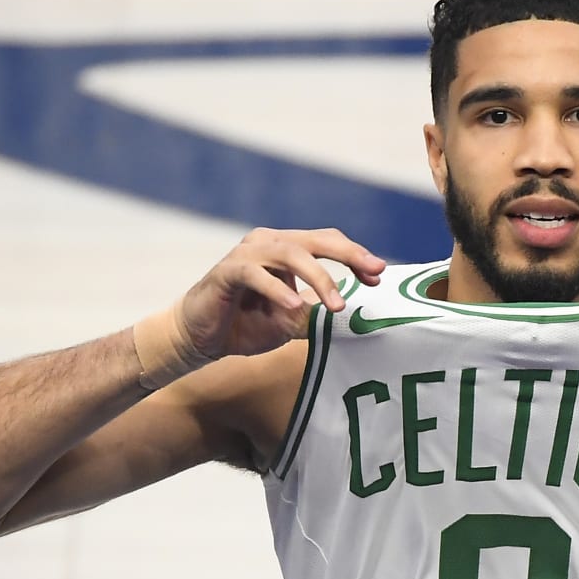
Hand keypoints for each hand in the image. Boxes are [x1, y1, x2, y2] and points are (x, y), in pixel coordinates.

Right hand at [183, 228, 384, 359]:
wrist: (200, 337)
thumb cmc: (245, 325)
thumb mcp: (290, 322)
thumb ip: (315, 313)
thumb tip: (350, 316)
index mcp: (286, 249)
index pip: (327, 243)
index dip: (355, 256)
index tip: (378, 276)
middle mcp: (268, 243)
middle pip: (315, 240)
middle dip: (348, 255)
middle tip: (373, 272)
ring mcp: (247, 254)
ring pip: (290, 253)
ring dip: (318, 277)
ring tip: (336, 305)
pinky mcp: (227, 271)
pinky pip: (255, 274)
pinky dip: (277, 290)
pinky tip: (293, 307)